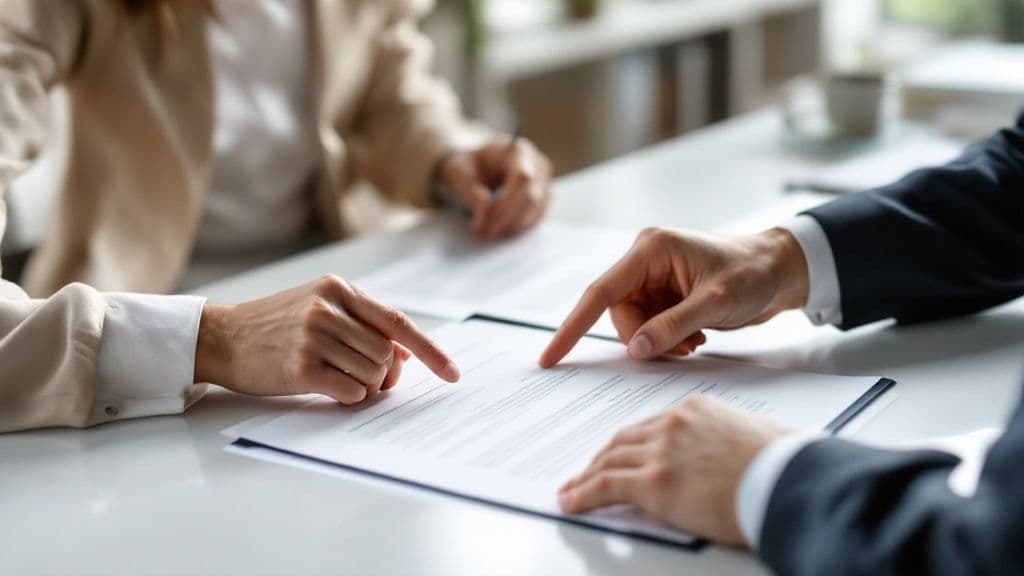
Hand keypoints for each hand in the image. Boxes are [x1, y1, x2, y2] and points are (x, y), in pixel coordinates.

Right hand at [194, 275, 458, 403]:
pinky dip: (349, 396)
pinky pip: (351, 392)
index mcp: (338, 289)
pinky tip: (327, 386)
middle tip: (367, 378)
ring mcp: (314, 337)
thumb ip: (363, 323)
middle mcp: (328, 309)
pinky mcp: (301, 367)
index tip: (452, 372)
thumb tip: (407, 352)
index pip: (397, 321)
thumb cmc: (275, 325)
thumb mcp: (319, 308)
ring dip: (365, 386)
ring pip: (373, 375)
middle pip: (387, 354)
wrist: (221, 336)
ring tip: (339, 378)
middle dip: (385, 374)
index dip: (430, 349)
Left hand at [438, 136, 552, 237]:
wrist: (476, 166)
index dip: (506, 202)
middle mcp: (537, 165)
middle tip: (483, 232)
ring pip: (535, 212)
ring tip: (486, 231)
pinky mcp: (543, 200)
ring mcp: (544, 183)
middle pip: (531, 198)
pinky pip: (535, 219)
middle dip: (507, 219)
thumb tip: (484, 212)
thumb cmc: (468, 166)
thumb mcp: (458, 172)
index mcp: (518, 151)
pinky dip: (516, 227)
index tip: (485, 221)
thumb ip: (469, 190)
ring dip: (511, 226)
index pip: (522, 177)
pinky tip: (497, 228)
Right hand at [539, 227, 809, 366]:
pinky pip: (649, 327)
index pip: (600, 292)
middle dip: (643, 338)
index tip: (550, 356)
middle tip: (680, 348)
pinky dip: (667, 340)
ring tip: (694, 341)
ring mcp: (654, 279)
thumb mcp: (715, 302)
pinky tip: (695, 336)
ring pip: (633, 325)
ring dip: (658, 342)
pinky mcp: (665, 295)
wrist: (783, 270)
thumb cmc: (753, 274)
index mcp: (650, 250)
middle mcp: (645, 261)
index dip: (572, 327)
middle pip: (618, 314)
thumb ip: (672, 326)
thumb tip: (636, 350)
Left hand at [558, 395, 788, 545]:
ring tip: (571, 491)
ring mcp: (661, 451)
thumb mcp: (751, 438)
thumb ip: (722, 443)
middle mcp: (674, 424)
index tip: (616, 454)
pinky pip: (605, 486)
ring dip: (585, 477)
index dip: (627, 444)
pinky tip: (570, 502)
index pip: (649, 426)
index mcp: (696, 409)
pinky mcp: (654, 482)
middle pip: (623, 440)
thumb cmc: (785, 467)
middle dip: (600, 458)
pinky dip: (582, 495)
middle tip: (585, 473)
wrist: (790, 483)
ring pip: (608, 461)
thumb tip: (719, 463)